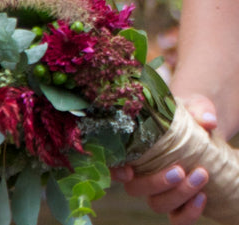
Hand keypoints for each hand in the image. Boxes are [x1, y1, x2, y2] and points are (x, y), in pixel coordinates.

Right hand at [111, 94, 216, 224]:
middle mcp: (139, 172)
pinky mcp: (177, 203)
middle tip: (179, 170)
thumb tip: (207, 121)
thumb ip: (198, 110)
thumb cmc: (186, 115)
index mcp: (132, 147)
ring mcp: (158, 190)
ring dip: (178, 195)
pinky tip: (202, 196)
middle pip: (135, 188)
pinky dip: (189, 213)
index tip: (128, 170)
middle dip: (156, 183)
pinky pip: (176, 219)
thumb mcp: (192, 106)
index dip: (115, 170)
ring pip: (156, 204)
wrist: (201, 128)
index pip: (112, 162)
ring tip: (200, 176)